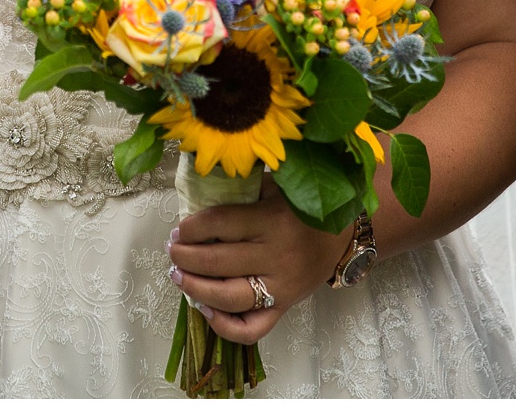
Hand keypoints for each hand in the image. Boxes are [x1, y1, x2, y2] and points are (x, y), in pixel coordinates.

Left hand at [168, 173, 359, 343]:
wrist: (343, 231)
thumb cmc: (300, 204)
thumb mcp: (274, 186)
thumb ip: (241, 191)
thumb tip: (196, 195)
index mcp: (271, 219)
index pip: (219, 224)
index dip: (191, 228)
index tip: (178, 228)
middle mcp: (275, 256)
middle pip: (218, 262)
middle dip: (185, 257)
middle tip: (172, 251)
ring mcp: (280, 287)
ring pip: (230, 297)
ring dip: (196, 289)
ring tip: (178, 277)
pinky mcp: (285, 307)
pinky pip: (253, 329)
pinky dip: (225, 326)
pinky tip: (206, 309)